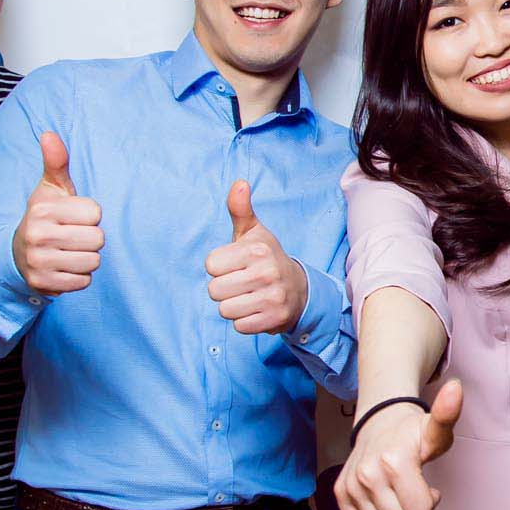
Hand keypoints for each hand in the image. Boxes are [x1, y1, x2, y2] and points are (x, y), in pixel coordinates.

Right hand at [11, 130, 103, 294]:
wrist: (18, 254)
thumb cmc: (45, 216)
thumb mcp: (50, 189)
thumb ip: (56, 162)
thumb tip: (49, 134)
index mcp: (43, 209)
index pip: (95, 214)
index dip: (90, 216)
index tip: (74, 217)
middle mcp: (38, 235)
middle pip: (97, 239)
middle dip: (90, 238)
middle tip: (72, 236)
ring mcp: (38, 261)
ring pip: (93, 262)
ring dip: (86, 258)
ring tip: (68, 251)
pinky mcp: (42, 283)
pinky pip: (83, 282)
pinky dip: (79, 277)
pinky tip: (64, 267)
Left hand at [204, 180, 309, 334]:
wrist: (299, 289)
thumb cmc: (266, 258)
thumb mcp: (254, 233)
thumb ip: (240, 209)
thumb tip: (239, 183)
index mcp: (256, 249)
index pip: (210, 266)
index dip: (219, 267)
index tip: (235, 265)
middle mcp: (266, 272)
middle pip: (214, 291)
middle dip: (224, 289)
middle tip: (242, 283)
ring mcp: (272, 297)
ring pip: (225, 310)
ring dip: (233, 306)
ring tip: (249, 296)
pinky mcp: (276, 319)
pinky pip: (240, 326)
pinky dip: (245, 321)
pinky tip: (257, 309)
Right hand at [335, 379, 462, 509]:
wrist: (378, 422)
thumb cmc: (412, 432)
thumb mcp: (435, 428)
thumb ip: (448, 415)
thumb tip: (456, 387)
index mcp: (395, 461)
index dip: (430, 502)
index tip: (428, 485)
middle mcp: (368, 475)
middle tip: (412, 489)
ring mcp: (352, 486)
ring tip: (397, 494)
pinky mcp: (341, 494)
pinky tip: (382, 503)